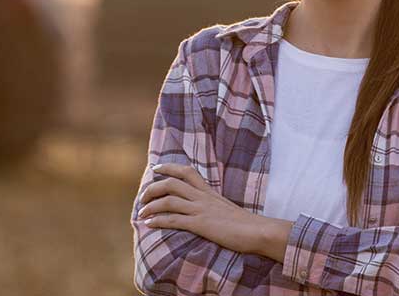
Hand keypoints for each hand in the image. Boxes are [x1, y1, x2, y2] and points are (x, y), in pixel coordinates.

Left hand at [138, 163, 273, 254]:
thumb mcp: (227, 209)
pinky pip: (174, 219)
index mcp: (209, 192)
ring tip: (141, 213)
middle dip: (152, 188)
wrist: (257, 231)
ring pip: (169, 200)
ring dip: (151, 206)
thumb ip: (214, 206)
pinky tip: (149, 224)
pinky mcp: (200, 224)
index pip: (187, 171)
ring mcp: (201, 210)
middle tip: (142, 198)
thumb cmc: (246, 224)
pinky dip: (158, 220)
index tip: (156, 168)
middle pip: (171, 183)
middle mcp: (203, 197)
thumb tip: (207, 211)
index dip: (169, 167)